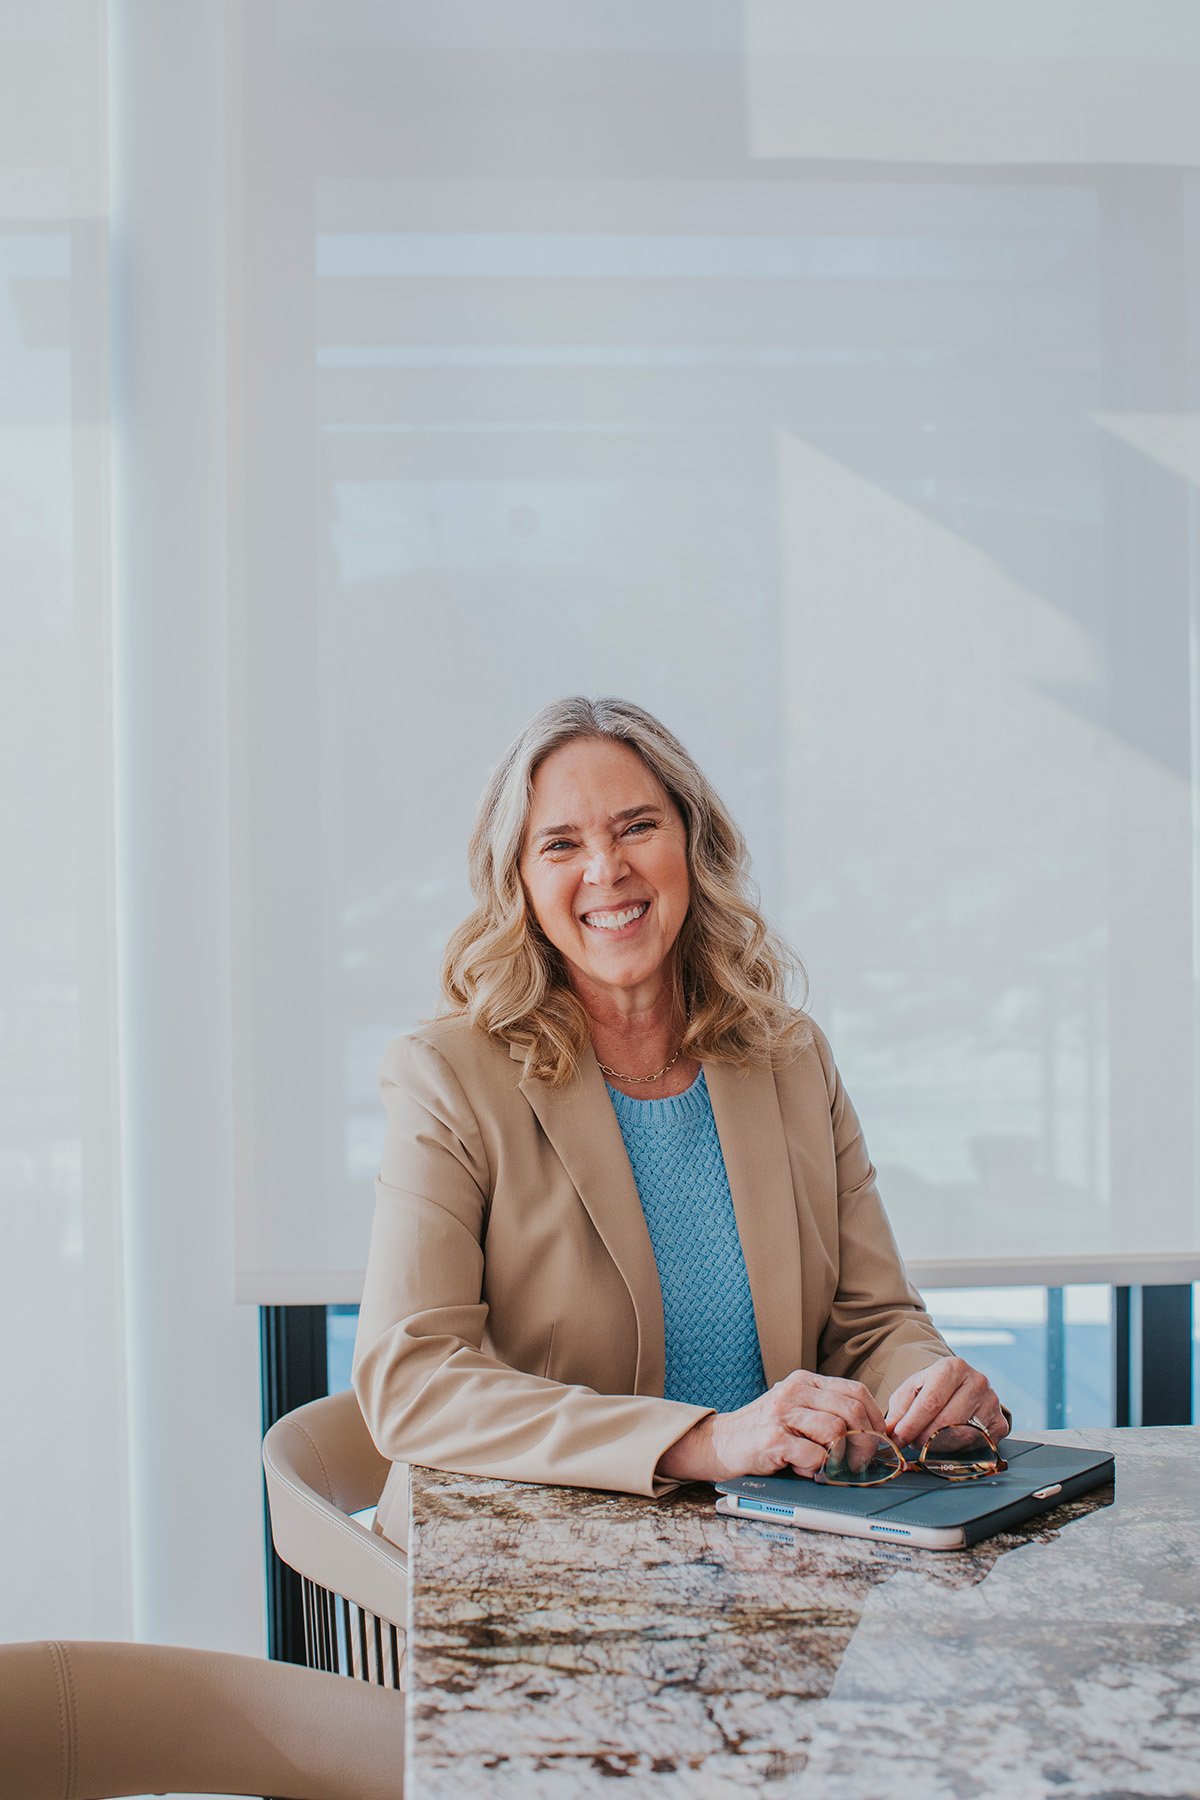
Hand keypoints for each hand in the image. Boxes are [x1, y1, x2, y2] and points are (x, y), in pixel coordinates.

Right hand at [658, 1369, 888, 1483]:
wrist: (720, 1442)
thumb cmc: (765, 1431)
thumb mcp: (796, 1410)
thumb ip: (826, 1412)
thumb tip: (873, 1433)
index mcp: (805, 1381)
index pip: (855, 1391)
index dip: (875, 1418)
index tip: (881, 1441)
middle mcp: (794, 1391)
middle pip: (851, 1410)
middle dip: (866, 1441)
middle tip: (864, 1463)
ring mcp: (782, 1413)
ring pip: (836, 1430)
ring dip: (840, 1457)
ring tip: (829, 1466)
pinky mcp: (773, 1439)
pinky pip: (815, 1455)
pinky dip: (818, 1469)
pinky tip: (806, 1469)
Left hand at [884, 1357, 1008, 1448]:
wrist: (960, 1386)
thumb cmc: (931, 1388)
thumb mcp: (911, 1390)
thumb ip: (900, 1410)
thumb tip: (889, 1433)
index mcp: (953, 1367)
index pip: (931, 1402)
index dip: (911, 1424)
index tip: (897, 1439)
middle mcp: (977, 1382)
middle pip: (947, 1422)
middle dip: (923, 1438)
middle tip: (910, 1442)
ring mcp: (992, 1403)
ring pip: (961, 1437)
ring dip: (937, 1446)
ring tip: (925, 1441)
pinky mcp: (1000, 1423)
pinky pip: (975, 1446)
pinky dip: (956, 1450)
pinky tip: (945, 1443)